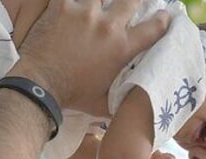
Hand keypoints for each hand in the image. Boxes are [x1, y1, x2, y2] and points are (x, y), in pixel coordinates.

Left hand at [14, 0, 170, 115]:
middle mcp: (108, 26)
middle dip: (136, 1)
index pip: (153, 28)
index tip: (165, 16)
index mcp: (121, 48)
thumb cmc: (73, 96)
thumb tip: (136, 100)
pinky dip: (72, 0)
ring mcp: (84, 12)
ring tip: (102, 3)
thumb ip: (123, 95)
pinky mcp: (62, 6)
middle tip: (134, 3)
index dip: (163, 20)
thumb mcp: (106, 101)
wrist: (40, 85)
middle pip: (131, 0)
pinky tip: (73, 3)